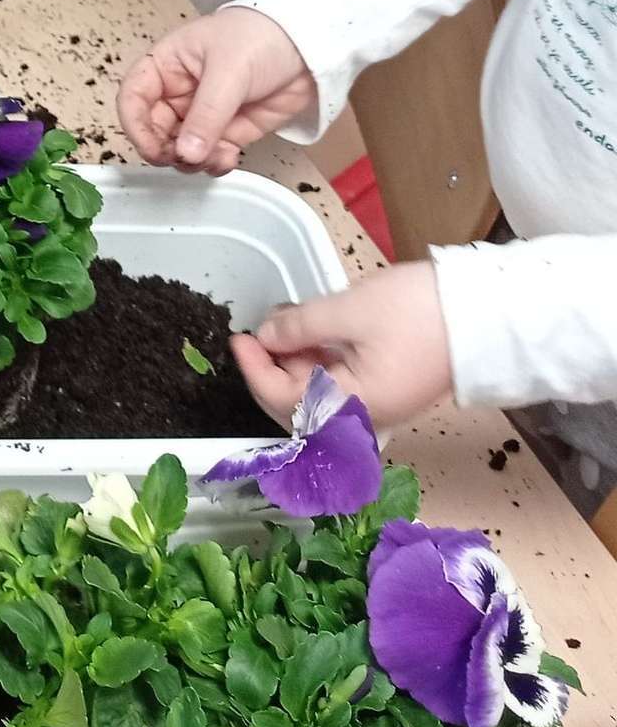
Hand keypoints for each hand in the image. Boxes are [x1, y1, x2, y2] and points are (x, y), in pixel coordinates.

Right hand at [117, 5, 316, 173]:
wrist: (310, 47)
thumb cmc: (259, 39)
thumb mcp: (228, 71)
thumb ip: (206, 115)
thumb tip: (185, 154)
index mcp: (166, 65)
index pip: (134, 97)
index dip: (134, 125)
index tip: (151, 149)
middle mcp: (178, 91)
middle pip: (154, 130)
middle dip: (166, 150)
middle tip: (187, 159)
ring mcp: (202, 114)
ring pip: (180, 148)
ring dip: (192, 161)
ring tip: (216, 157)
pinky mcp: (228, 131)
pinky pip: (209, 155)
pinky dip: (214, 164)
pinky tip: (228, 158)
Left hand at [232, 265, 452, 429]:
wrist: (488, 314)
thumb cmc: (419, 312)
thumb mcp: (350, 311)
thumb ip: (302, 327)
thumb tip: (266, 338)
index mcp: (356, 407)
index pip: (285, 403)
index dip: (255, 371)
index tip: (238, 339)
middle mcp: (367, 415)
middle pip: (300, 405)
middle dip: (273, 369)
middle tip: (261, 329)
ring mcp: (380, 402)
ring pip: (321, 392)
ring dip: (296, 361)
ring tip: (287, 320)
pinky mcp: (389, 385)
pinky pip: (342, 382)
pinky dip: (320, 359)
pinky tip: (313, 329)